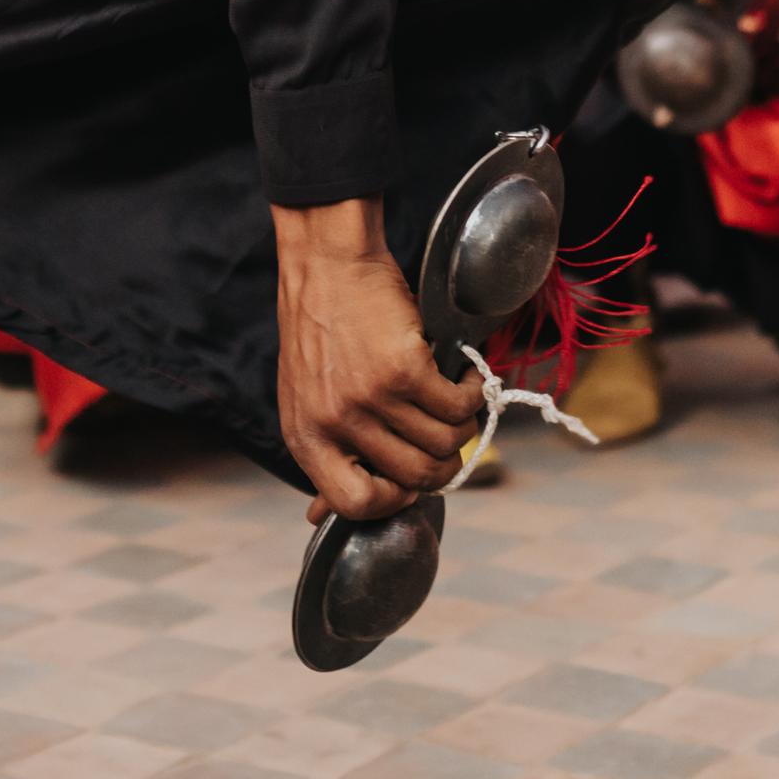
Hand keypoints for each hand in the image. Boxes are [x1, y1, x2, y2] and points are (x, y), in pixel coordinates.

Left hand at [272, 198, 481, 518]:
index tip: (409, 478)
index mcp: (306, 438)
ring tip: (458, 397)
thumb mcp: (303, 401)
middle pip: (416, 478)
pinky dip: (474, 392)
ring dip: (465, 424)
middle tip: (448, 434)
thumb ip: (320, 455)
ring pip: (446, 443)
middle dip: (445, 464)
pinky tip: (467, 375)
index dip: (393, 500)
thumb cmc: (320, 330)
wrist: (328, 262)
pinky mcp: (404, 368)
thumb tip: (318, 516)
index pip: (354, 506)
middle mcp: (336, 424)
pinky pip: (460, 405)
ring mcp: (370, 398)